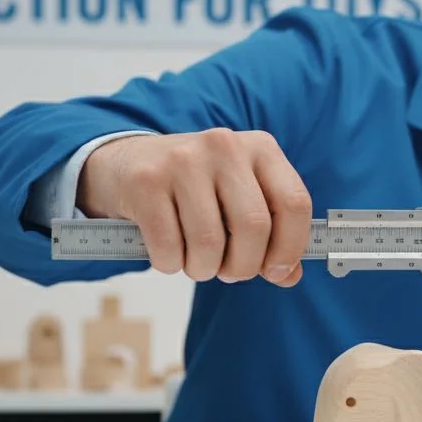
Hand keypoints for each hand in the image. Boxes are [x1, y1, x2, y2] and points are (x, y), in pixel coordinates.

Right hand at [76, 128, 311, 284]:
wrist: (127, 163)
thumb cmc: (195, 190)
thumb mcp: (240, 199)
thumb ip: (271, 235)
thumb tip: (287, 275)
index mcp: (260, 148)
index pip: (294, 203)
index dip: (289, 247)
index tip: (275, 270)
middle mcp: (224, 146)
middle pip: (254, 227)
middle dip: (243, 266)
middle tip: (228, 271)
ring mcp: (183, 160)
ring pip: (210, 243)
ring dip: (203, 269)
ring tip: (196, 261)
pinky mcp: (146, 181)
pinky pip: (169, 248)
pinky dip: (171, 264)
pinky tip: (168, 252)